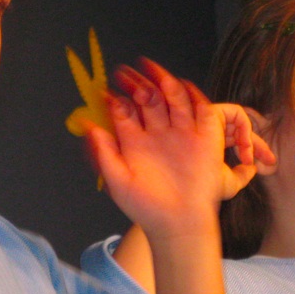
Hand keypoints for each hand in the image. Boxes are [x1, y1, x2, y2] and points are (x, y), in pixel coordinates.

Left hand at [83, 58, 264, 244]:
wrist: (180, 224)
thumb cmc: (146, 208)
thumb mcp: (118, 181)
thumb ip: (104, 153)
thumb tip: (89, 125)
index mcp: (135, 142)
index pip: (124, 112)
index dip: (116, 99)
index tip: (106, 90)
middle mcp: (157, 133)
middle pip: (148, 99)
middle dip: (138, 84)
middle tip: (127, 74)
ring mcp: (181, 133)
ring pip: (172, 98)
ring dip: (162, 83)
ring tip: (151, 70)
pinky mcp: (205, 137)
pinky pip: (201, 109)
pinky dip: (193, 95)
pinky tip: (181, 86)